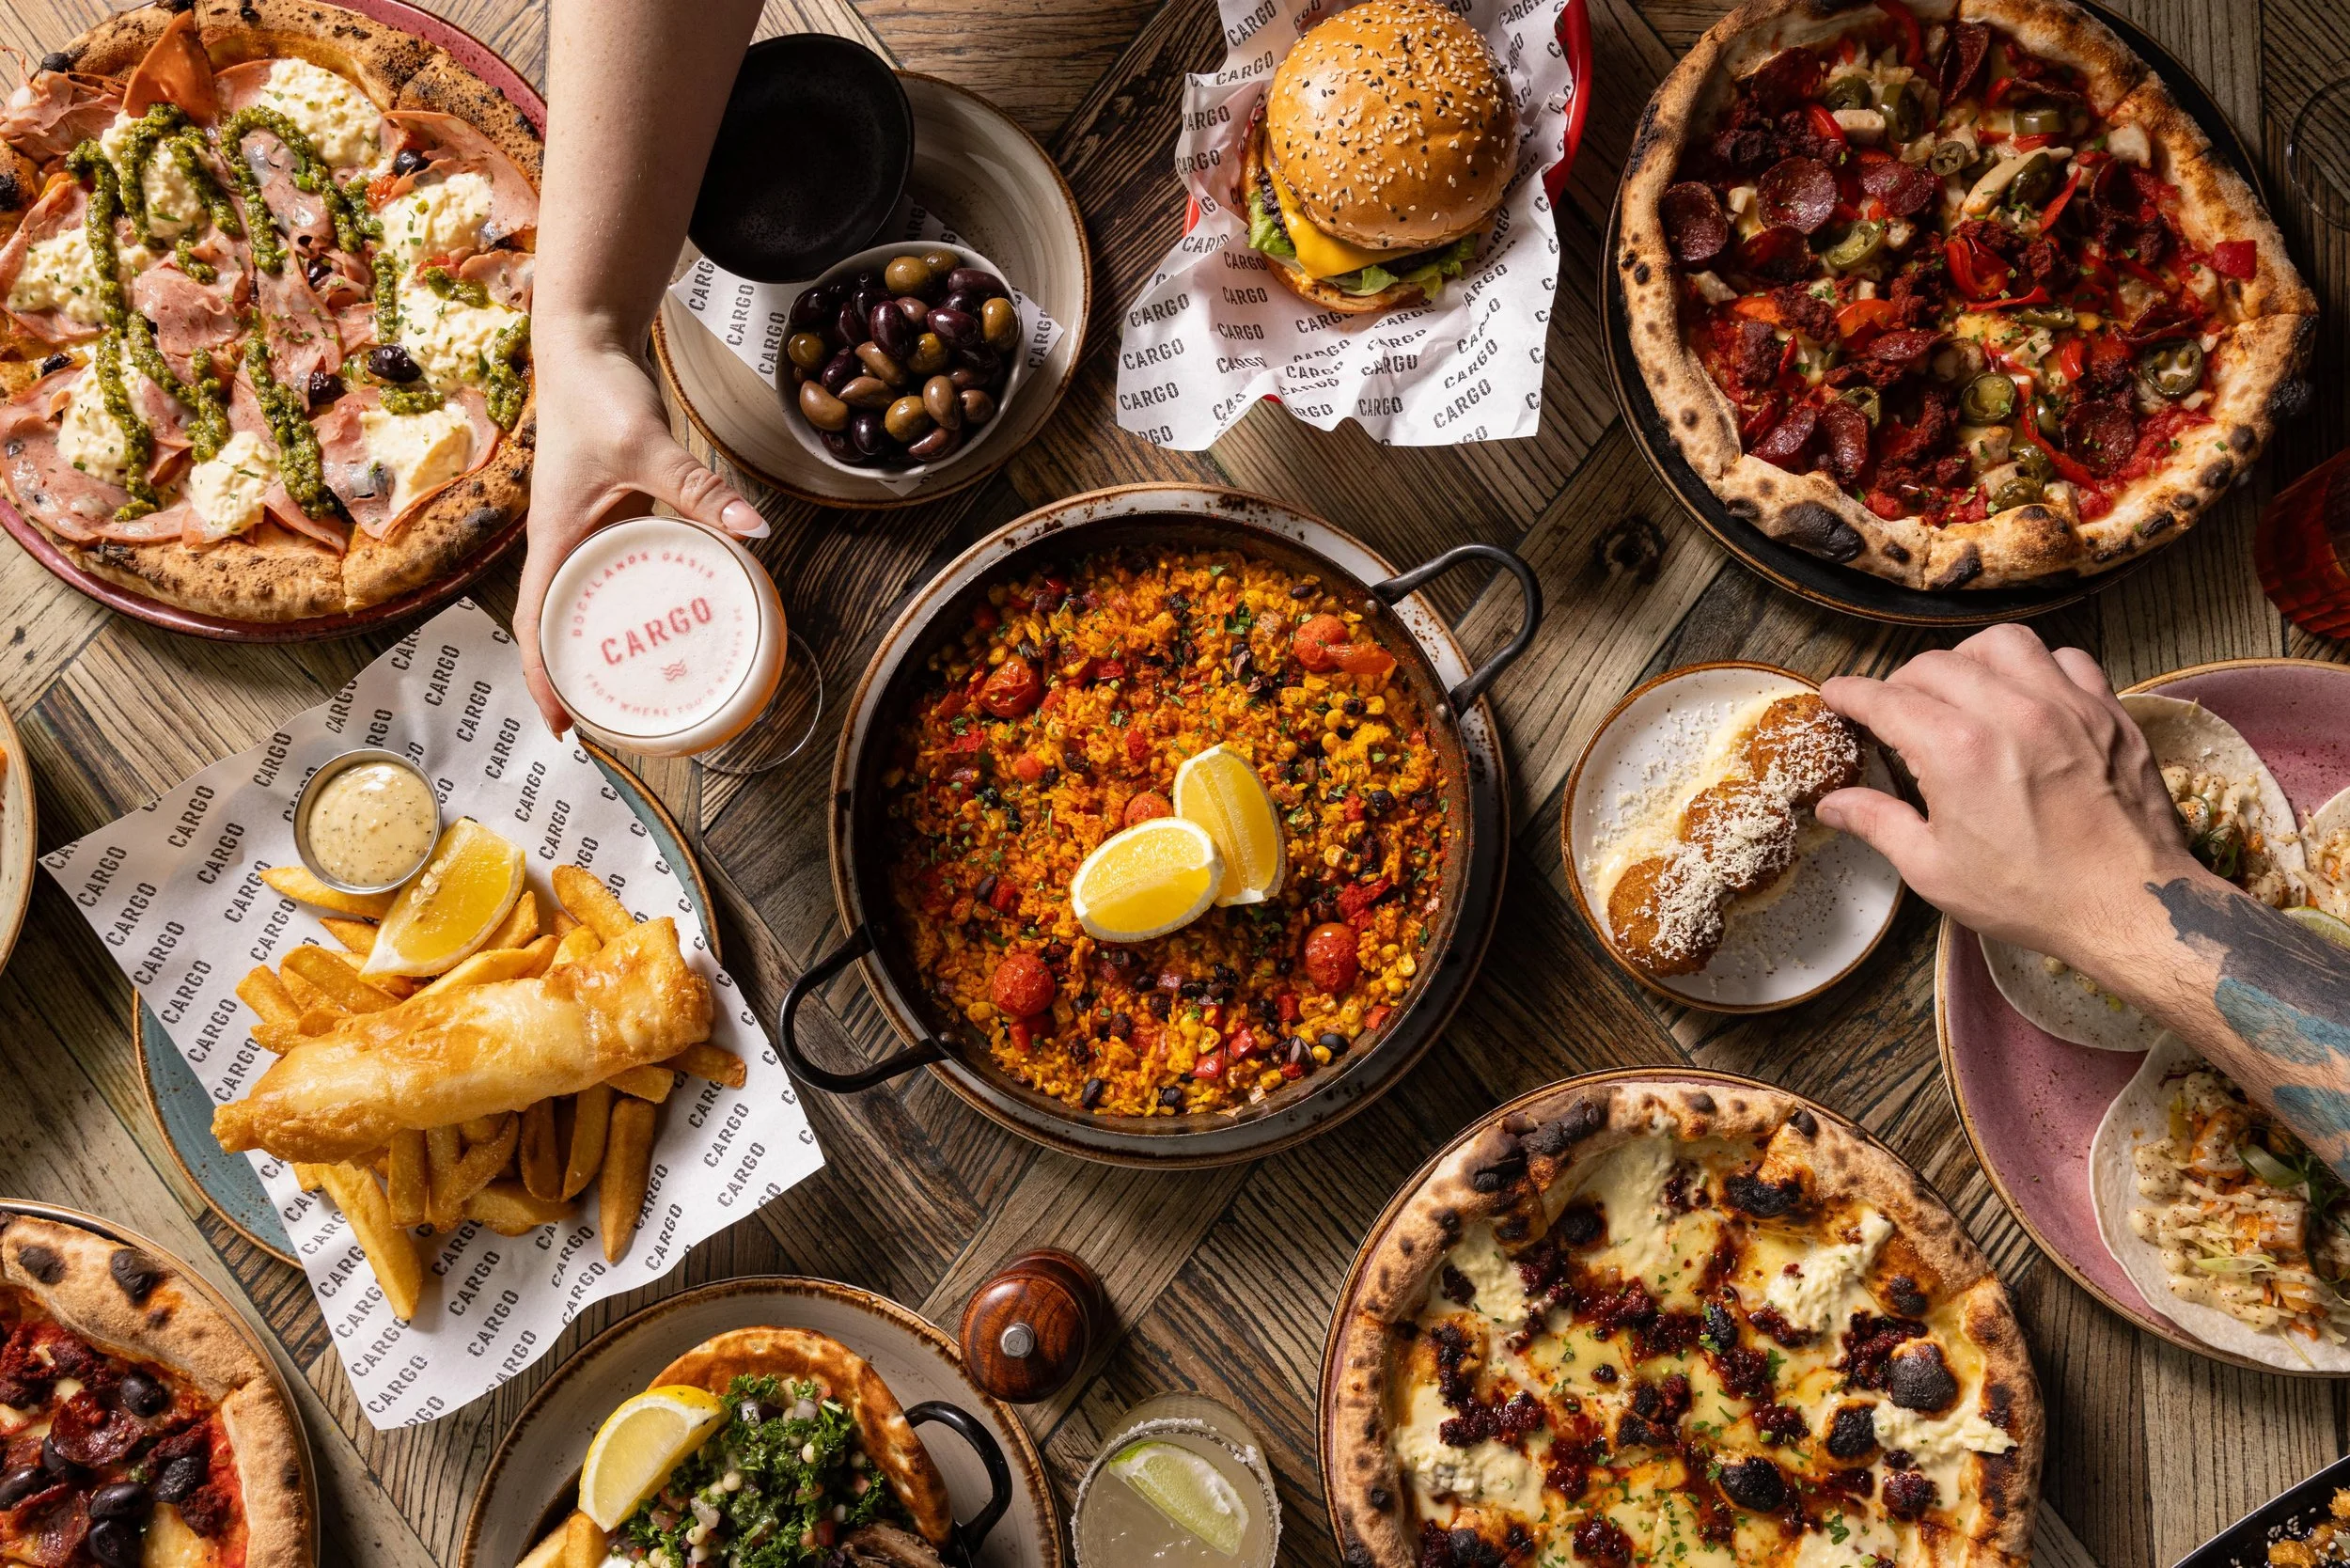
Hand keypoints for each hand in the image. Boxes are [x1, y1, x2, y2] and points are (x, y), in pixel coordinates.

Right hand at [512, 333, 767, 733]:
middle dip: (576, 679)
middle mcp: (562, 542)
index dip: (545, 680)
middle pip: (558, 626)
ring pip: (587, 602)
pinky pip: (616, 572)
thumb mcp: (646, 446)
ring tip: (638, 689)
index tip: (563, 726)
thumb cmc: (599, 393)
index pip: (536, 626)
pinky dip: (634, 601)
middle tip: (611, 726)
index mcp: (553, 538)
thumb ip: (698, 487)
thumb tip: (753, 529)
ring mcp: (584, 531)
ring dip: (604, 646)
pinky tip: (670, 616)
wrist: (587, 343)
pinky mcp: (608, 515)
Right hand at [1815, 624, 2210, 971]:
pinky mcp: (2107, 712)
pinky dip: (2037, 668)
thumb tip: (1832, 804)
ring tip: (1960, 686)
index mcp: (1957, 751)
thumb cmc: (2031, 896)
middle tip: (1895, 709)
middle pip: (1936, 665)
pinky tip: (2027, 696)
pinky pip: (2066, 660)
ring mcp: (2065, 706)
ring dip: (1968, 659)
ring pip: (2002, 644)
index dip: (1851, 694)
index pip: (1887, 700)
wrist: (2129, 906)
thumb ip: (1878, 824)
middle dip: (1902, 682)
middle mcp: (2010, 712)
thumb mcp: (1934, 869)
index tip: (1837, 696)